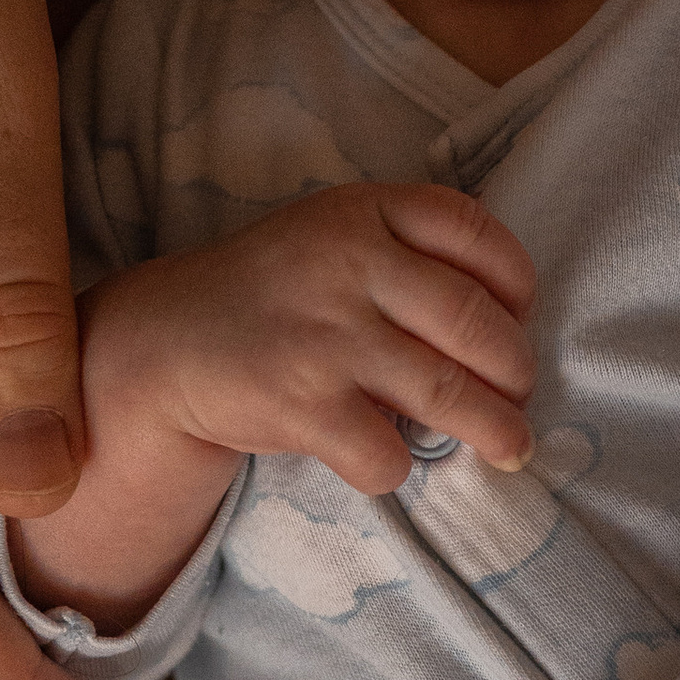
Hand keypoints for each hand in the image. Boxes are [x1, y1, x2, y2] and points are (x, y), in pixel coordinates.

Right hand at [91, 182, 537, 490]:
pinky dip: (398, 467)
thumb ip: (408, 251)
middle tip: (518, 392)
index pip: (475, 231)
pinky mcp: (303, 405)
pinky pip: (389, 454)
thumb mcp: (332, 235)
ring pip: (451, 395)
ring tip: (508, 444)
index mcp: (362, 212)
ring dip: (496, 429)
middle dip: (516, 369)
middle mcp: (349, 265)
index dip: (517, 282)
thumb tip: (511, 317)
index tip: (519, 316)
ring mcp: (326, 336)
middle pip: (477, 323)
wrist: (160, 345)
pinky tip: (386, 457)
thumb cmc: (272, 293)